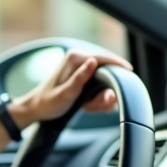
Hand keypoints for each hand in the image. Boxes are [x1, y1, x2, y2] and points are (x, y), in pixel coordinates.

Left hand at [10, 49, 132, 126]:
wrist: (36, 109)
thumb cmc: (48, 102)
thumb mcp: (65, 94)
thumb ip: (79, 79)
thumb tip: (93, 62)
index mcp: (75, 59)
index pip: (103, 58)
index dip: (118, 65)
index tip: (130, 72)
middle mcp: (79, 60)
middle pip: (106, 72)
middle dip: (107, 90)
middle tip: (103, 105)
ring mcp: (81, 69)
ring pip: (103, 82)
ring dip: (102, 97)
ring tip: (92, 108)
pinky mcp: (82, 78)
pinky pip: (98, 87)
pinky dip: (98, 99)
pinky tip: (91, 107)